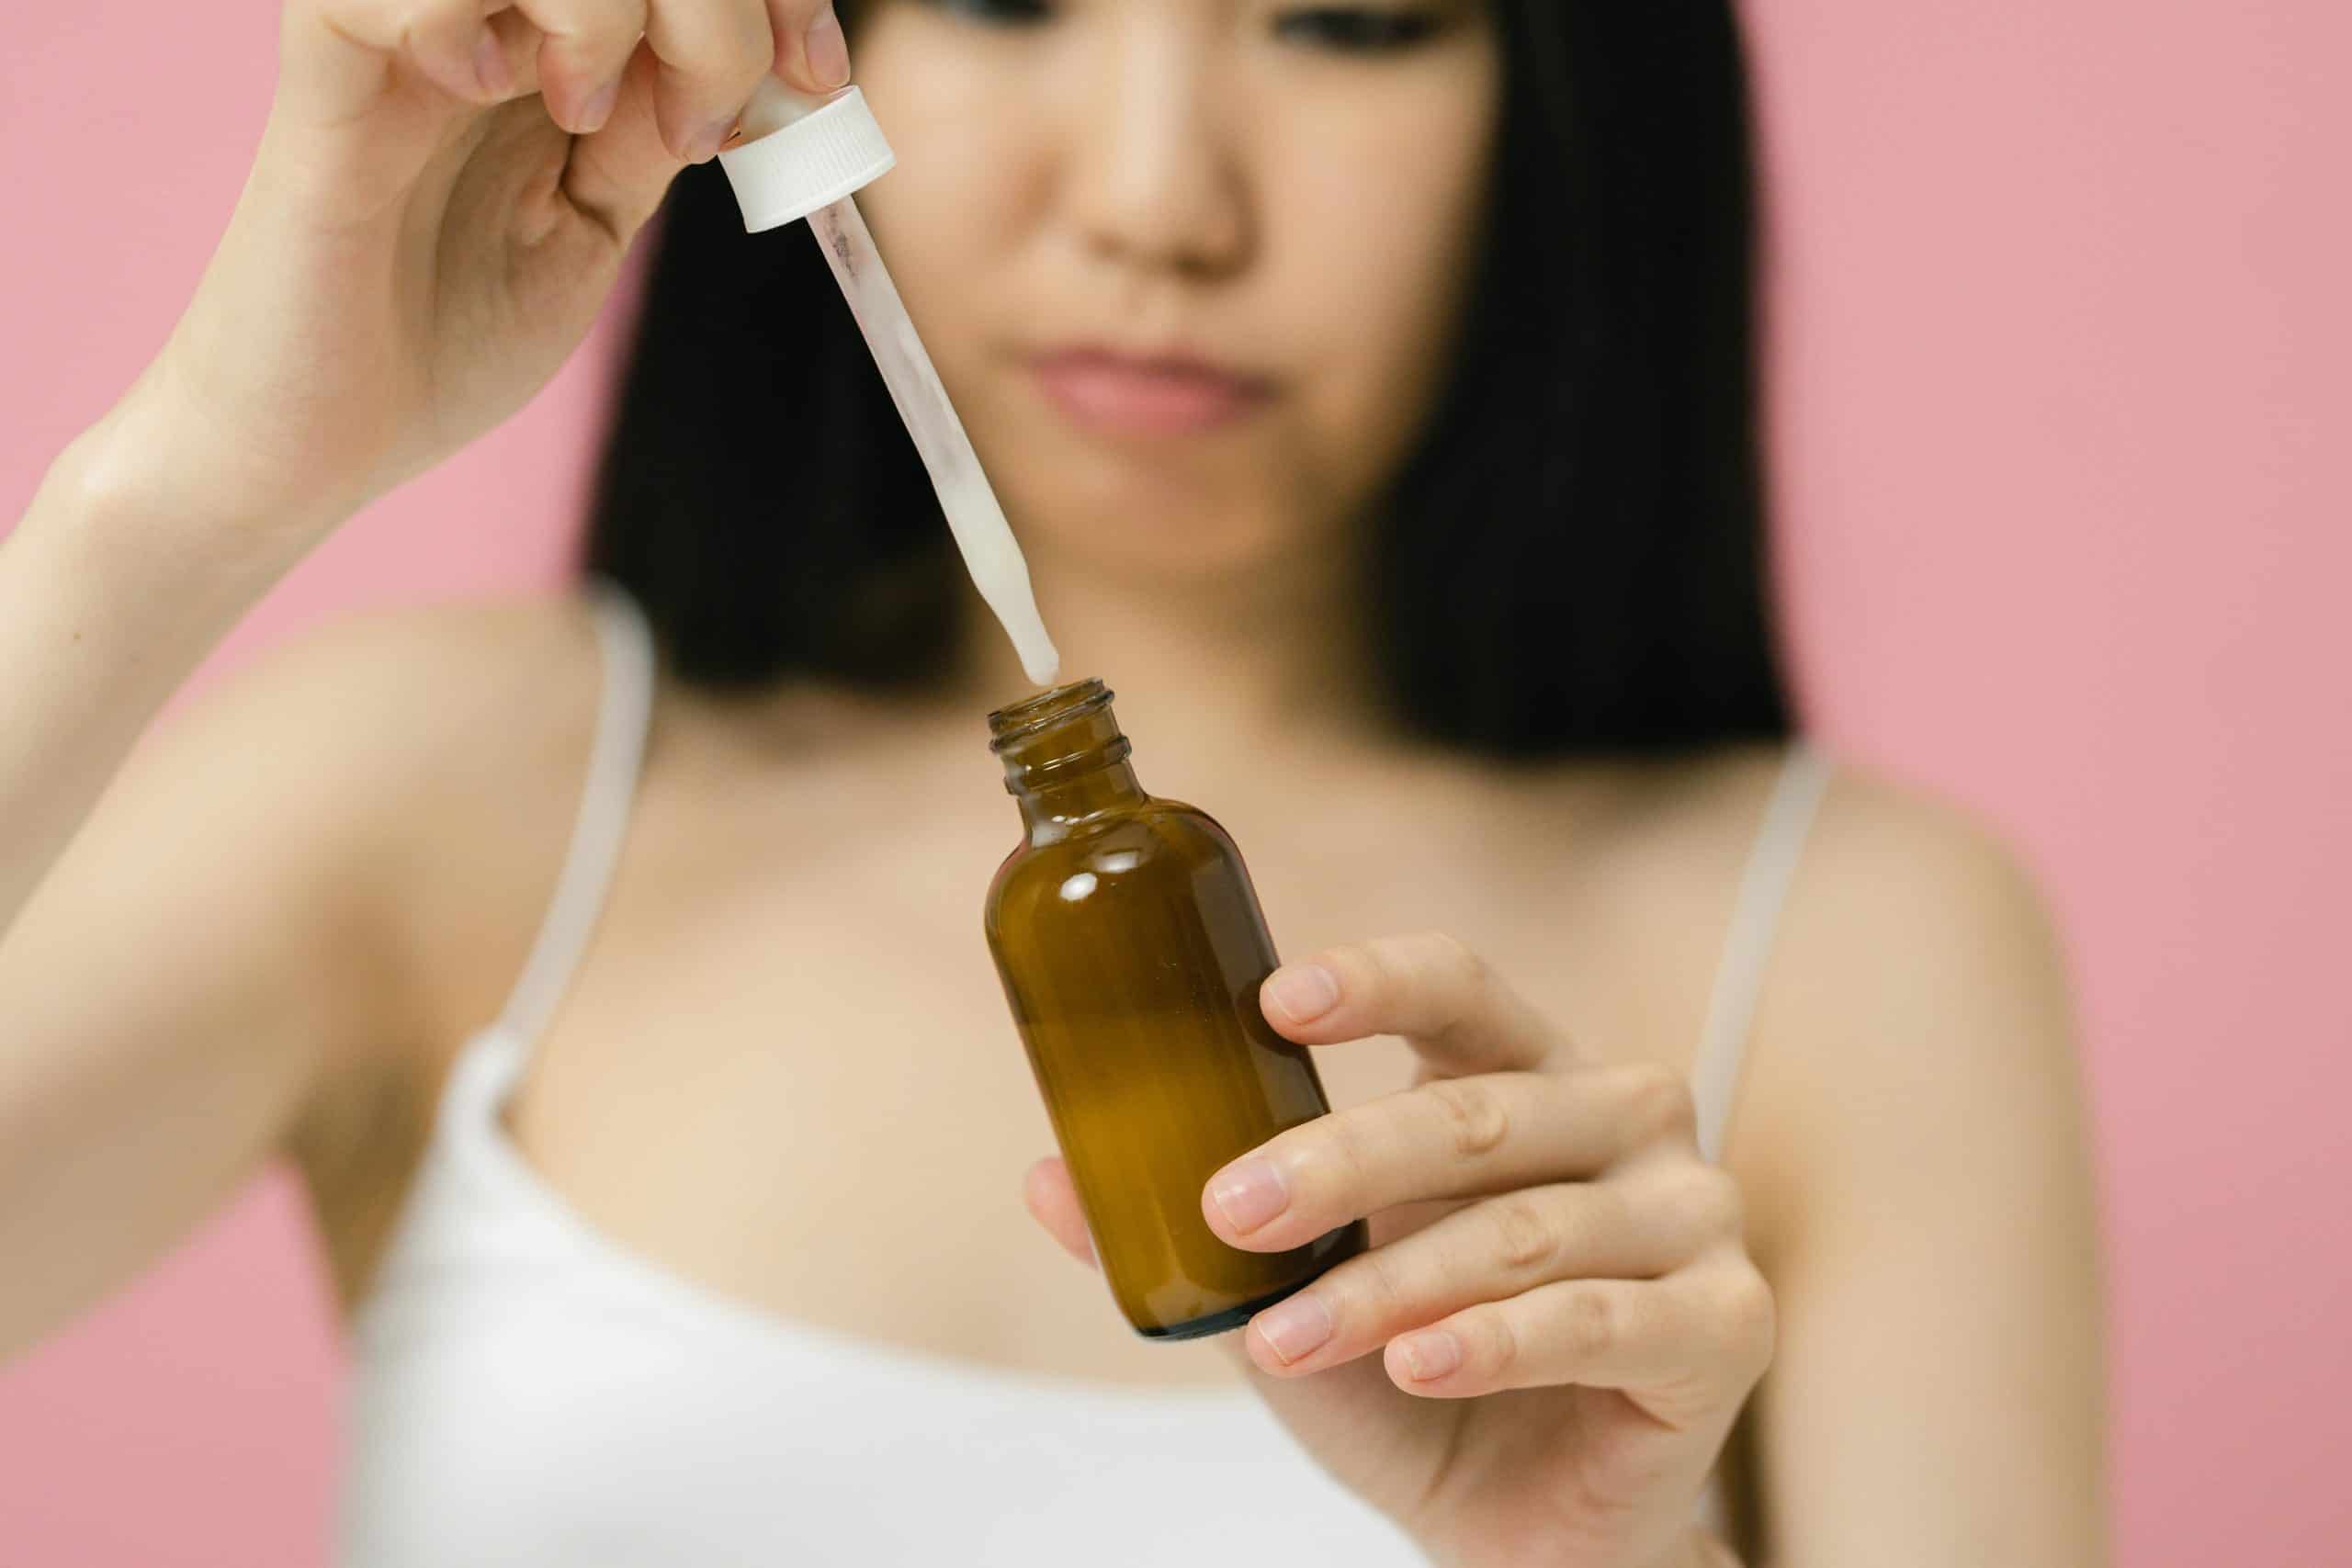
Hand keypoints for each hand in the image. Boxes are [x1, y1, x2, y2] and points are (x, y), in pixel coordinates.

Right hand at [109, 0, 848, 554]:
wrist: (314, 446)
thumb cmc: (439, 342)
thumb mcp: (590, 231)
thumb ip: (651, 135)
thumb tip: (758, 68)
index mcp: (542, 41)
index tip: (819, 75)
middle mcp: (476, 16)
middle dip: (710, 4)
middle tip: (703, 120)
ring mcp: (401, 31)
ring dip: (599, 1)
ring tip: (583, 110)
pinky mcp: (328, 70)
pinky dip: (464, 15)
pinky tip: (484, 84)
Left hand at [1024, 933, 1771, 1567]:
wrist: (1525, 1533)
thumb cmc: (1418, 1387)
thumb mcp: (1295, 1302)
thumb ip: (1199, 1237)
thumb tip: (1047, 1178)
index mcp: (1529, 1076)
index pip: (1461, 989)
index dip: (1374, 980)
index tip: (1271, 998)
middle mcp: (1625, 1119)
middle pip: (1476, 1110)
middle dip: (1339, 1161)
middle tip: (1229, 1210)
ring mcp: (1691, 1215)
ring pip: (1521, 1229)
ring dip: (1387, 1289)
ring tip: (1284, 1342)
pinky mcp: (1725, 1324)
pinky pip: (1597, 1320)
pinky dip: (1493, 1344)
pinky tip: (1416, 1366)